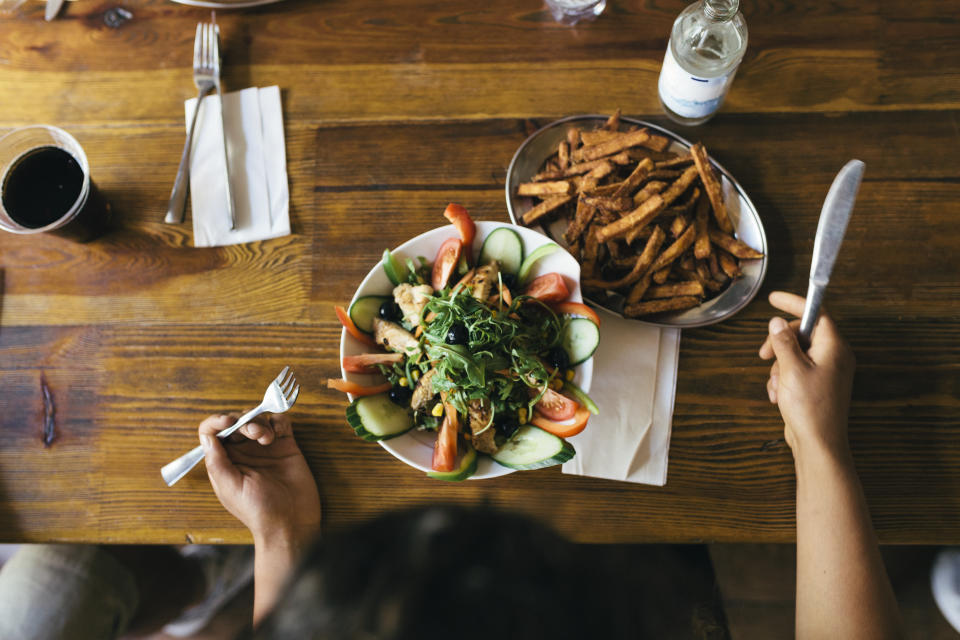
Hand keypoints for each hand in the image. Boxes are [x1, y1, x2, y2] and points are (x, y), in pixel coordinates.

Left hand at [199, 414, 320, 547]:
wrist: (291, 522)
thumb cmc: (258, 511)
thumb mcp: (231, 488)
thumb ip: (217, 462)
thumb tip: (207, 437)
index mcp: (224, 462)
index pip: (211, 433)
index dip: (217, 422)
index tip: (229, 422)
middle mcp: (242, 452)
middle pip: (236, 421)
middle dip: (242, 420)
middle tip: (253, 432)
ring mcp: (264, 448)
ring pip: (257, 419)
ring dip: (260, 421)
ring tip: (267, 438)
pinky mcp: (285, 445)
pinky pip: (279, 423)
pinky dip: (278, 421)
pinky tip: (277, 435)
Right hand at [758, 291, 855, 458]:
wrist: (819, 443)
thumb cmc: (810, 407)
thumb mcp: (791, 369)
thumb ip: (783, 341)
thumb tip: (777, 322)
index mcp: (834, 347)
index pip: (816, 313)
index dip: (794, 304)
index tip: (773, 299)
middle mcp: (834, 356)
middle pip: (802, 334)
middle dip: (779, 343)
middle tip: (762, 354)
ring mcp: (827, 372)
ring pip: (795, 353)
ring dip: (779, 366)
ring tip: (776, 386)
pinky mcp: (818, 385)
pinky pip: (796, 370)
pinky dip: (783, 379)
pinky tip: (778, 396)